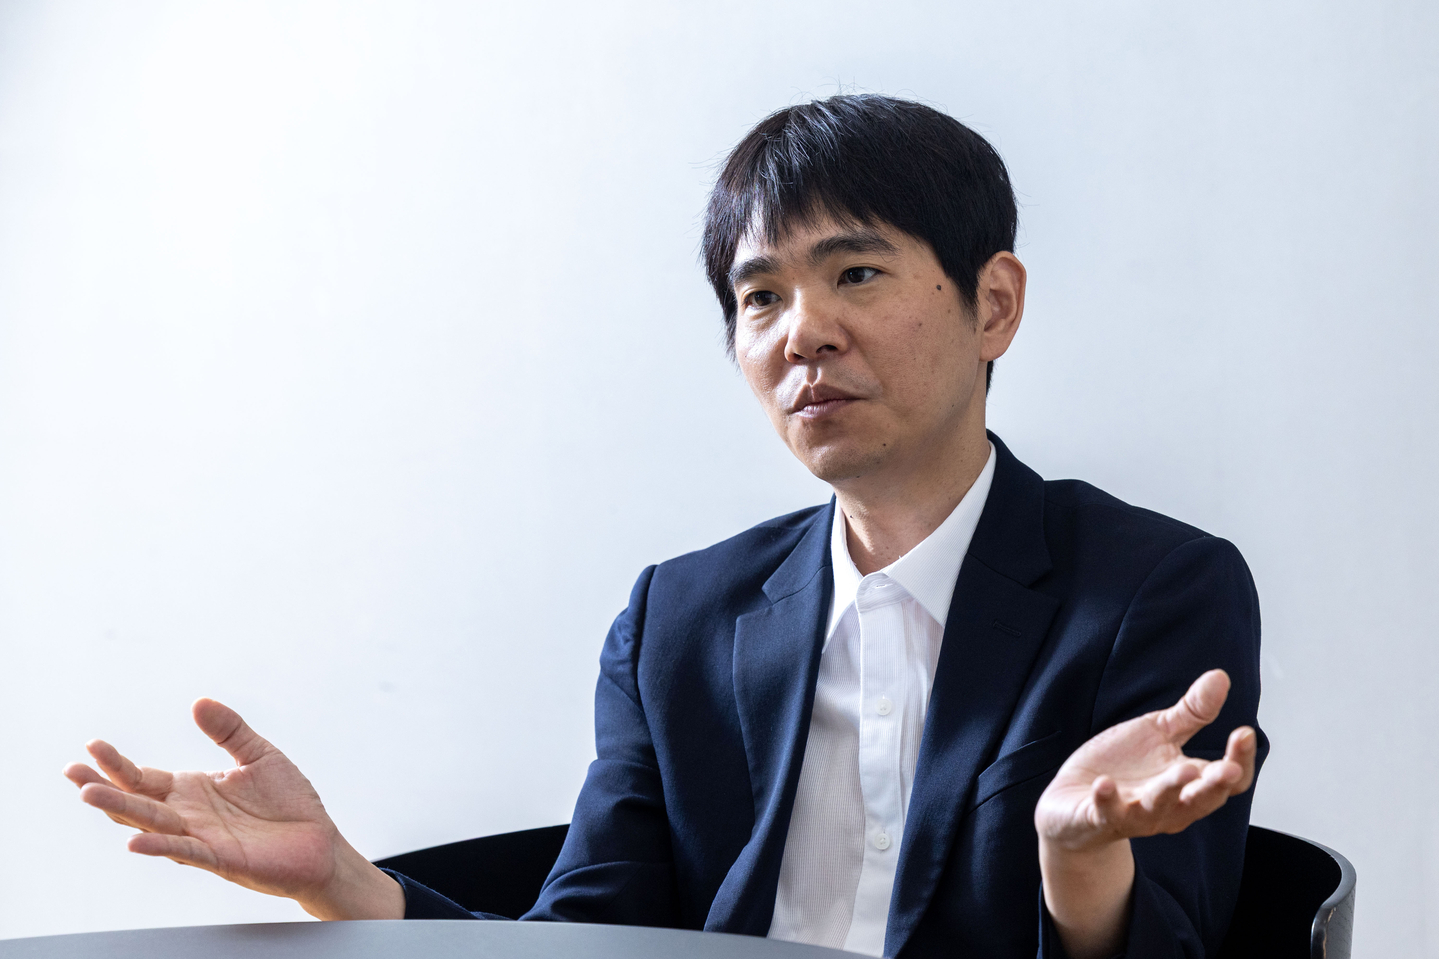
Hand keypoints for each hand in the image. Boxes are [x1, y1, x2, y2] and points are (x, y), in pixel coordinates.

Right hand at [64, 699, 403, 919]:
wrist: (319, 843)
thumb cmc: (288, 803)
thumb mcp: (259, 755)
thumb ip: (229, 730)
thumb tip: (198, 701)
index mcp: (193, 790)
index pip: (144, 777)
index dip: (118, 764)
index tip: (91, 746)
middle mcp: (189, 815)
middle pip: (136, 801)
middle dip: (104, 787)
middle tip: (72, 772)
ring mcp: (202, 838)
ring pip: (152, 825)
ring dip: (121, 812)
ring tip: (89, 796)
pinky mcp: (222, 859)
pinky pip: (186, 851)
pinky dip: (160, 846)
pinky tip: (137, 841)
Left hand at [1036, 668, 1256, 849]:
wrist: (1072, 801)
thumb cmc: (1124, 768)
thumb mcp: (1158, 734)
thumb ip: (1191, 713)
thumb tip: (1221, 675)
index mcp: (1189, 784)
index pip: (1228, 780)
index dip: (1240, 759)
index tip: (1244, 732)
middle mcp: (1170, 806)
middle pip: (1201, 800)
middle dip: (1215, 784)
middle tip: (1228, 768)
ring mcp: (1134, 815)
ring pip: (1158, 808)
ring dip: (1170, 791)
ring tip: (1183, 770)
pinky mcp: (1099, 818)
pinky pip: (1105, 812)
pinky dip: (1106, 800)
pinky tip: (1104, 783)